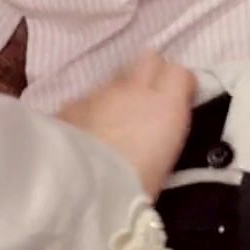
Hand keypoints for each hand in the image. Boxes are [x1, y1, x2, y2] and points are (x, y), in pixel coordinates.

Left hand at [58, 52, 195, 198]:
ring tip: (111, 124)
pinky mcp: (69, 106)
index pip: (180, 73)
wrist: (82, 188)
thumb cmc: (134, 187)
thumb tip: (157, 129)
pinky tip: (83, 135)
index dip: (179, 84)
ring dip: (117, 96)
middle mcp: (133, 90)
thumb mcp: (163, 163)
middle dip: (150, 75)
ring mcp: (97, 94)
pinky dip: (88, 112)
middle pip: (148, 61)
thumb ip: (162, 134)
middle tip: (147, 101)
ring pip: (113, 82)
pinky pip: (85, 101)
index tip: (179, 99)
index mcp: (165, 106)